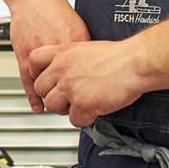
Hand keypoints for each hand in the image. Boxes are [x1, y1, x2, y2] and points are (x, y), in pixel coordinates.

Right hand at [9, 0, 89, 113]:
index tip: (93, 96)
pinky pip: (29, 82)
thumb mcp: (78, 26)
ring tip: (58, 106)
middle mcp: (59, 50)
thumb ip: (85, 47)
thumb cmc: (54, 10)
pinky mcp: (24, 55)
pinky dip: (34, 97)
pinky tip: (39, 107)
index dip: (90, 88)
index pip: (86, 73)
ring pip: (46, 86)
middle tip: (74, 106)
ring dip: (52, 99)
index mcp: (75, 43)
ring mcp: (40, 54)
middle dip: (71, 97)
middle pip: (67, 83)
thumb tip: (97, 62)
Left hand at [29, 40, 146, 127]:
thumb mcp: (87, 47)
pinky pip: (74, 120)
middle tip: (67, 96)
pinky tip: (94, 110)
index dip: (37, 72)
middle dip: (52, 94)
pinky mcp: (82, 104)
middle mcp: (62, 69)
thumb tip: (67, 70)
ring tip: (81, 104)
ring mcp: (70, 87)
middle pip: (40, 88)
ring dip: (65, 108)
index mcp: (63, 52)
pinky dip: (84, 119)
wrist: (134, 62)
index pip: (34, 60)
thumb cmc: (119, 55)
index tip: (45, 79)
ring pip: (52, 106)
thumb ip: (71, 59)